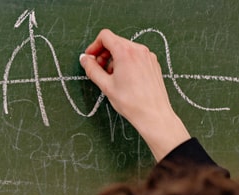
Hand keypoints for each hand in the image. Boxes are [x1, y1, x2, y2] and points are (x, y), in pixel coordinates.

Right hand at [80, 29, 189, 160]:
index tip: (90, 58)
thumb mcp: (106, 86)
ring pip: (126, 48)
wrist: (153, 114)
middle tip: (99, 69)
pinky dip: (126, 62)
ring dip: (114, 58)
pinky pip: (136, 56)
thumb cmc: (131, 102)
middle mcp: (138, 50)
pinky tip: (124, 78)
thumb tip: (84, 59)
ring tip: (112, 76)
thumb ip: (92, 69)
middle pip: (115, 41)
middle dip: (104, 53)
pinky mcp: (153, 63)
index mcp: (125, 52)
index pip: (105, 36)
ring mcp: (148, 56)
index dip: (94, 46)